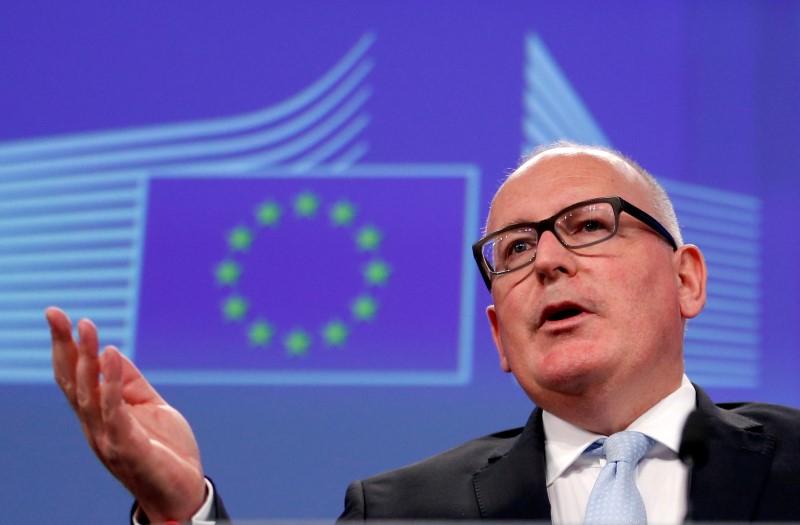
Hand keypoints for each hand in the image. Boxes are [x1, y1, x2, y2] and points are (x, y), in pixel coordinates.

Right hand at [47, 307, 205, 522]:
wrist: (181, 491)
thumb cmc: (164, 451)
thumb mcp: (149, 407)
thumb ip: (131, 384)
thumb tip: (112, 354)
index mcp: (99, 415)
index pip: (74, 376)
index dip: (64, 347)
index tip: (57, 315)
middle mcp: (95, 425)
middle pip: (72, 381)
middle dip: (64, 346)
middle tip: (56, 313)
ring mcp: (107, 437)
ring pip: (88, 393)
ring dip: (85, 358)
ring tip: (86, 327)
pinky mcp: (126, 446)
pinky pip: (114, 410)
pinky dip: (111, 382)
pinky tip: (111, 356)